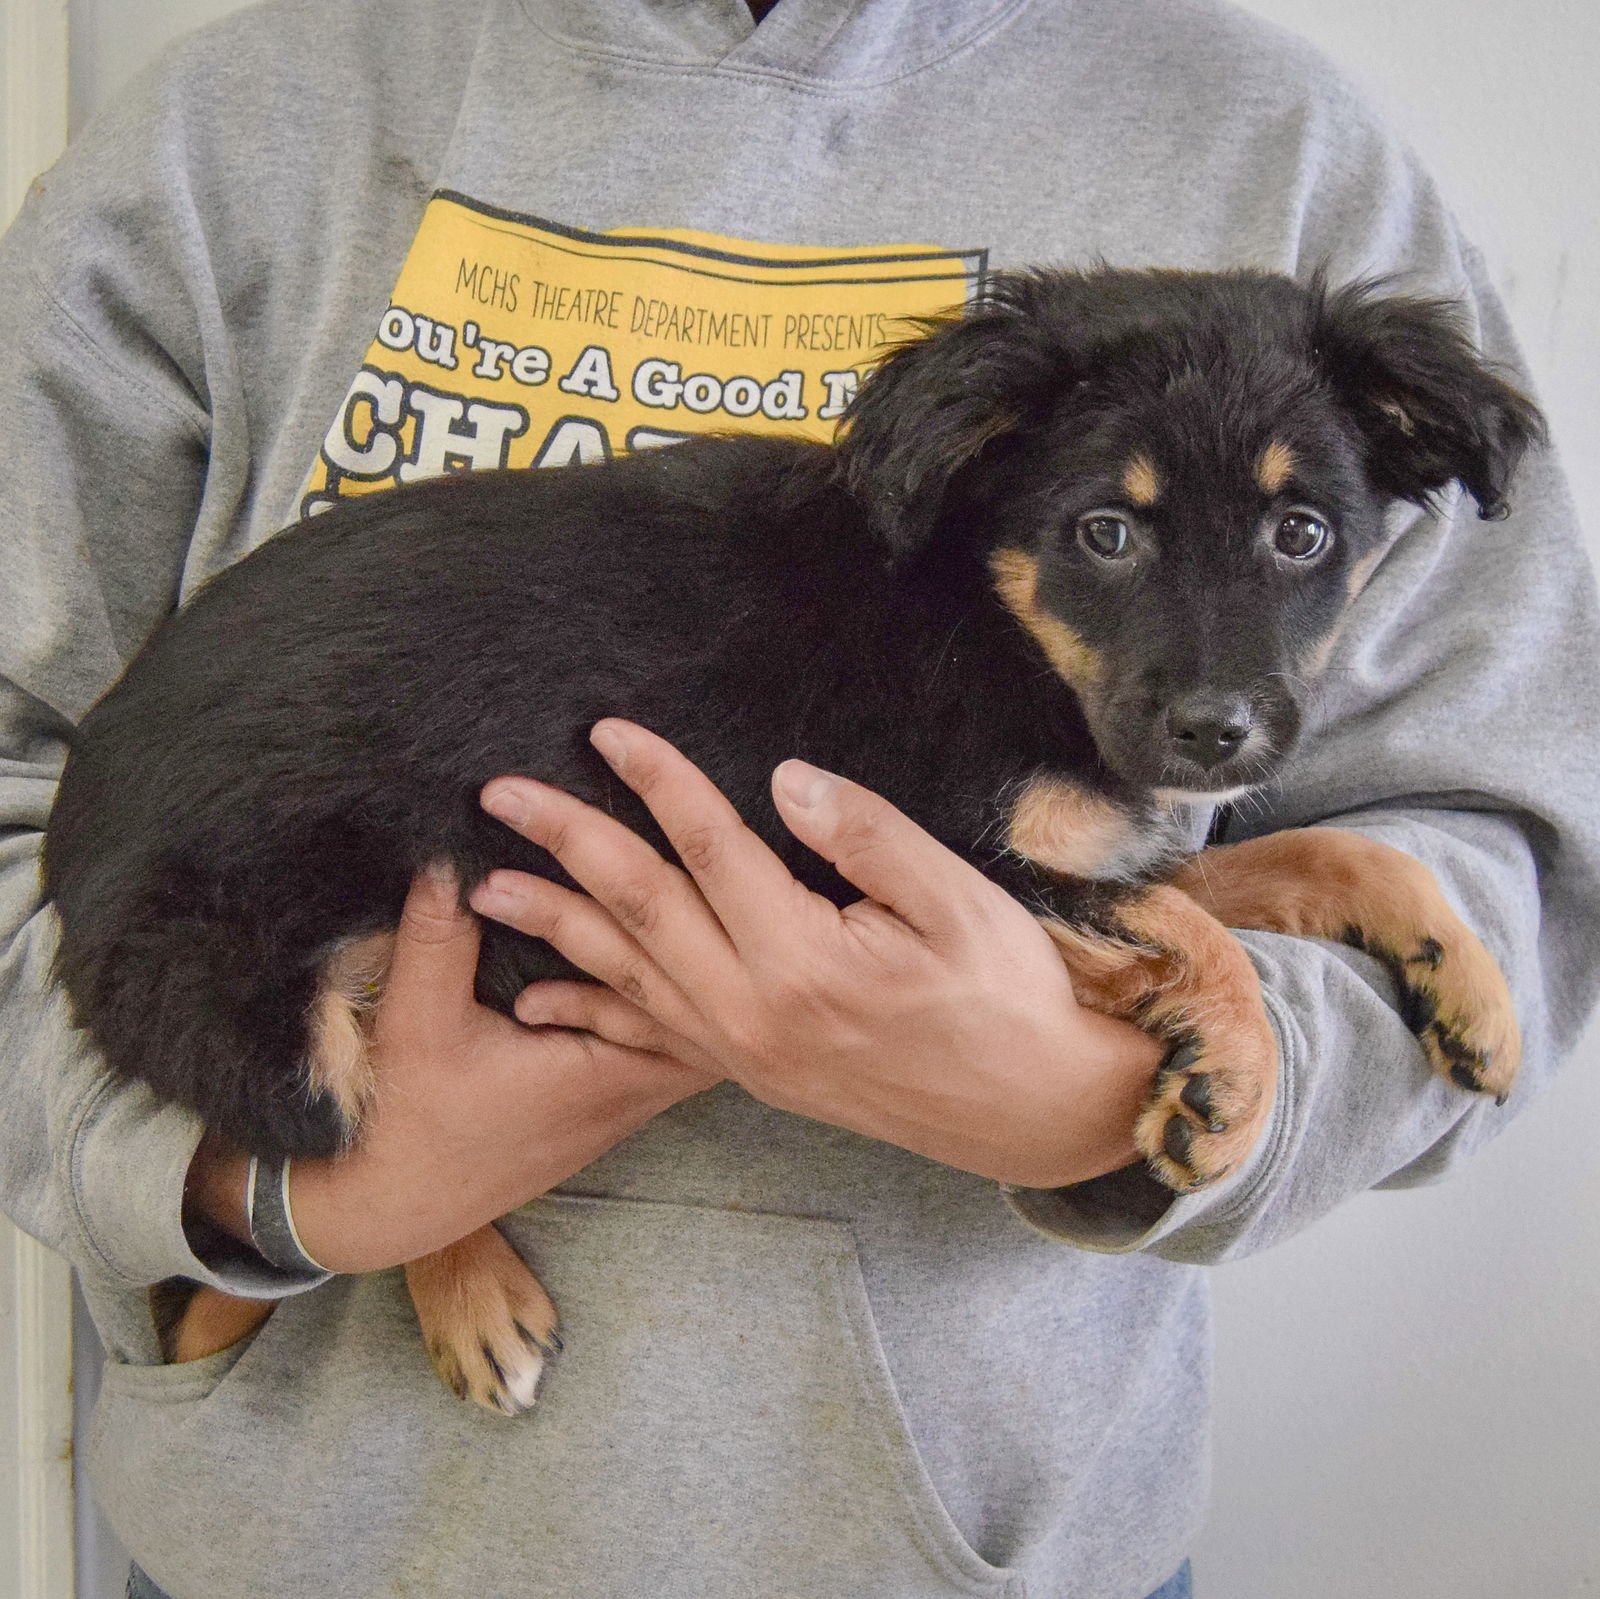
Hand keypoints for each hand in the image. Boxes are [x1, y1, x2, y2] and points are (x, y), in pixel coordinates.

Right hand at [187, 866, 714, 1273]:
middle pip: (720, 1013)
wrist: (393, 1203)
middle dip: (722, 947)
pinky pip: (662, 1044)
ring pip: (696, 1032)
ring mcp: (624, 1102)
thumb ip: (438, 935)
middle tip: (718, 876)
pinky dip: (663, 998)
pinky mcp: (606, 1103)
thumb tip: (451, 852)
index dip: (712, 934)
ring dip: (695, 971)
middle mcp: (633, 1092)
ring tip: (699, 899)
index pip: (704, 1000)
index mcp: (609, 1072)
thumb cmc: (410, 1122)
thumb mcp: (417, 1021)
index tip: (709, 874)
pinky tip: (655, 950)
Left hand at [469, 720, 1163, 1189]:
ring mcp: (743, 1052)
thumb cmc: (1008, 996)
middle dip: (566, 842)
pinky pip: (646, 1037)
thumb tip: (782, 781)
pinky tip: (539, 998)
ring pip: (625, 976)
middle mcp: (752, 1013)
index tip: (606, 730)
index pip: (708, 848)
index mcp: (802, 961)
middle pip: (638, 909)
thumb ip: (865, 836)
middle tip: (499, 794)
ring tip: (488, 886)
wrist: (1034, 1110)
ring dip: (554, 924)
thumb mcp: (958, 903)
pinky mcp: (750, 1073)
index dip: (657, 780)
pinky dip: (588, 1010)